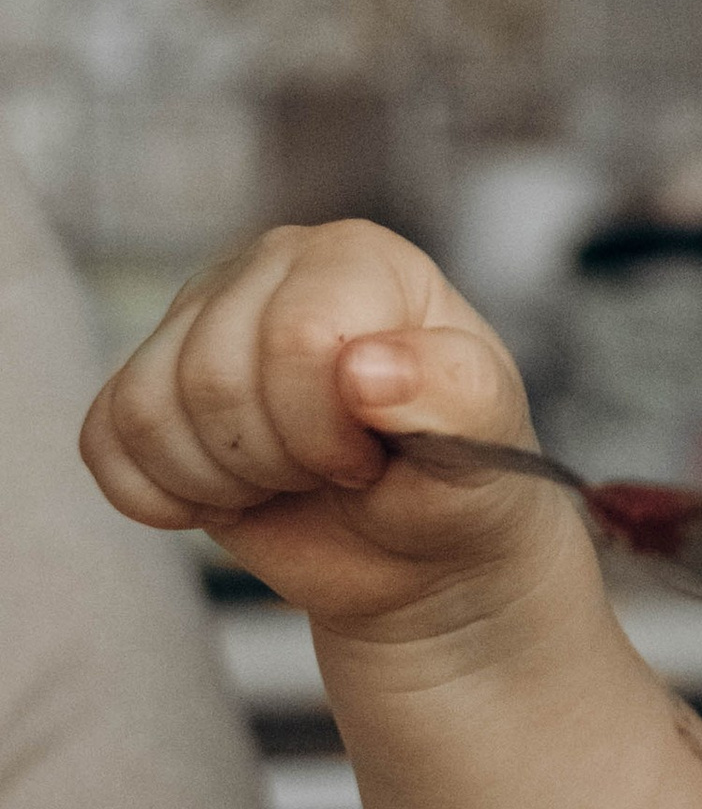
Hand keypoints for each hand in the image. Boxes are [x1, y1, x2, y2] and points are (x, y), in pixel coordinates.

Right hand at [80, 220, 571, 636]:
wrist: (422, 550)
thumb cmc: (461, 482)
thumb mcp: (488, 444)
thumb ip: (453, 395)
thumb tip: (366, 369)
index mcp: (357, 258)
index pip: (296, 337)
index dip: (328, 428)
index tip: (374, 454)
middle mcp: (269, 266)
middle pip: (212, 377)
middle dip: (278, 460)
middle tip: (334, 471)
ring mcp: (200, 318)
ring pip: (148, 409)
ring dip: (223, 482)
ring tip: (288, 478)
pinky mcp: (149, 383)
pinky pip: (106, 442)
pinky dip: (161, 497)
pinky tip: (229, 496)